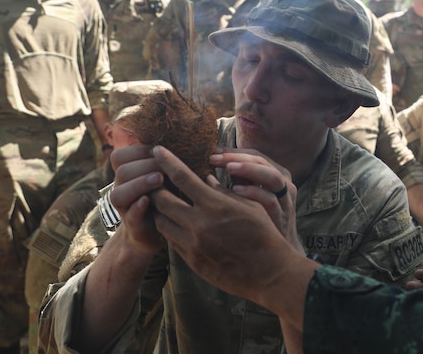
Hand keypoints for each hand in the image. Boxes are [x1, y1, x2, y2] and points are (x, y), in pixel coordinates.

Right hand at [108, 144, 170, 255]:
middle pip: (122, 171)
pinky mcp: (135, 226)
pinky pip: (130, 216)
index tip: (159, 150)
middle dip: (144, 166)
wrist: (164, 230)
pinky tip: (148, 200)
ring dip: (139, 184)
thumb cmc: (172, 194)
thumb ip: (174, 160)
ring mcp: (126, 208)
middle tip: (163, 167)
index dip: (138, 150)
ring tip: (159, 179)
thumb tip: (200, 145)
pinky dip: (137, 208)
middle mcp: (123, 189)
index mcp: (129, 174)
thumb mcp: (171, 175)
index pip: (120, 156)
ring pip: (118, 194)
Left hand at [146, 146, 308, 301]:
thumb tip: (206, 180)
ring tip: (161, 202)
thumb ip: (224, 191)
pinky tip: (174, 223)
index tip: (157, 149)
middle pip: (163, 200)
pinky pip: (171, 241)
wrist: (269, 273)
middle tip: (153, 179)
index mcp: (215, 205)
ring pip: (162, 222)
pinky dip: (170, 229)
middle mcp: (199, 224)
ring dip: (159, 210)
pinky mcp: (192, 261)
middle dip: (155, 187)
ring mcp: (193, 245)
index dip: (167, 161)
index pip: (182, 177)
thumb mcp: (250, 205)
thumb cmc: (264, 234)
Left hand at [209, 148, 299, 252]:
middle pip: (262, 161)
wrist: (276, 259)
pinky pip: (271, 200)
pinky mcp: (282, 217)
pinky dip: (254, 192)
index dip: (233, 152)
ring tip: (228, 168)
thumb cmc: (260, 224)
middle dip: (237, 157)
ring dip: (248, 170)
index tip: (212, 152)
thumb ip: (237, 181)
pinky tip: (236, 190)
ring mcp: (285, 200)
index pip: (255, 155)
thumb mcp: (251, 198)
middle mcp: (284, 185)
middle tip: (214, 158)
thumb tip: (210, 169)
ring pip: (272, 176)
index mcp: (276, 175)